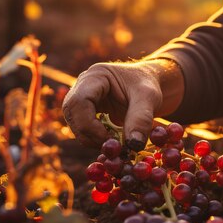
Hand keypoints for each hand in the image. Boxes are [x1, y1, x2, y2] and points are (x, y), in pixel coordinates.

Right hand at [62, 59, 182, 147]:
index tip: (109, 140)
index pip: (80, 101)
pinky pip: (82, 128)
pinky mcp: (86, 111)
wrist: (150, 84)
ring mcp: (81, 98)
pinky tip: (112, 141)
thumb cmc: (149, 85)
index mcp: (96, 75)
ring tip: (115, 144)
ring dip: (91, 139)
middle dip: (88, 134)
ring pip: (74, 123)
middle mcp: (83, 85)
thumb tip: (133, 145)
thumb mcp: (149, 98)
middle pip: (72, 113)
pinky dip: (95, 139)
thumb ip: (141, 119)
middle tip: (111, 147)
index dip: (89, 124)